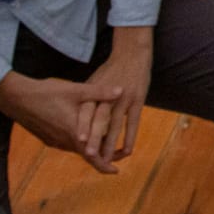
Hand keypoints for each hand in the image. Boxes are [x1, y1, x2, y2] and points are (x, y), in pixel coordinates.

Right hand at [0, 72, 124, 172]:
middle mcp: (64, 141)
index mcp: (74, 133)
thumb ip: (99, 92)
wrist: (16, 98)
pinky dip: (80, 143)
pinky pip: (68, 144)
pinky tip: (85, 133)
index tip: (117, 171)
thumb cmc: (46, 93)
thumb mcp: (76, 90)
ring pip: (77, 149)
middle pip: (87, 155)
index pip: (93, 156)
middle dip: (103, 156)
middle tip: (119, 155)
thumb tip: (121, 90)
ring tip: (106, 144)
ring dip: (91, 149)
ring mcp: (55, 141)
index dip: (105, 165)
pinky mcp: (48, 138)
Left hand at [82, 27, 151, 164]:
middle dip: (95, 138)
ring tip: (107, 160)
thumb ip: (86, 100)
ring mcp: (124, 98)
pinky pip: (133, 122)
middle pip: (101, 119)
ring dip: (112, 143)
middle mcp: (108, 95)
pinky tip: (127, 151)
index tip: (78, 140)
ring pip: (116, 124)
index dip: (83, 125)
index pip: (87, 110)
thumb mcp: (94, 81)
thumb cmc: (110, 70)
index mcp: (94, 91)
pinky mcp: (138, 100)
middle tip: (89, 155)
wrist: (132, 53)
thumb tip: (74, 119)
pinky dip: (130, 137)